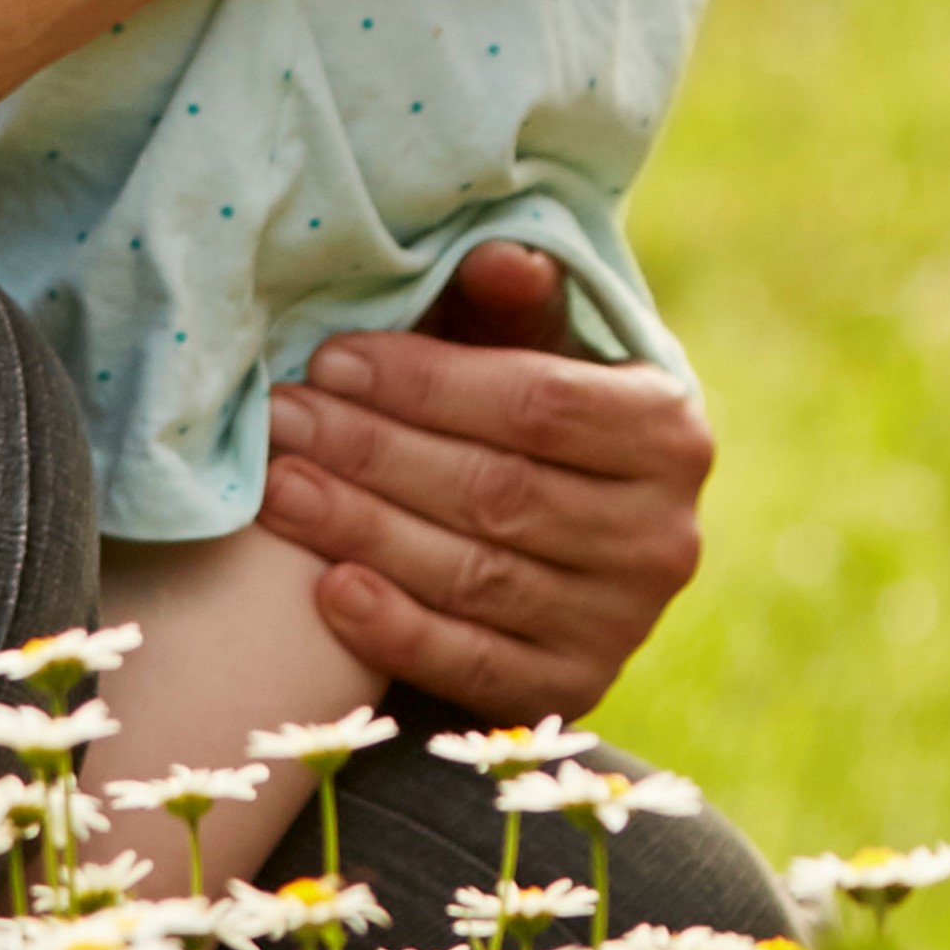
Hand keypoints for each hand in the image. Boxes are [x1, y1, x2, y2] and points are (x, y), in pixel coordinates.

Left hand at [266, 237, 711, 721]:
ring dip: (365, 530)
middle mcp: (663, 535)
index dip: (430, 381)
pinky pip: (472, 664)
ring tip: (280, 490)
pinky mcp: (571, 692)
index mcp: (669, 430)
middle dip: (376, 451)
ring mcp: (622, 624)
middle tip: (285, 420)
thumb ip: (518, 307)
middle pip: (500, 491)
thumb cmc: (536, 430)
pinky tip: (326, 589)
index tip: (333, 359)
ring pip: (476, 575)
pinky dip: (395, 629)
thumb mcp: (542, 356)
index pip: (541, 402)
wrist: (568, 554)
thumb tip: (496, 257)